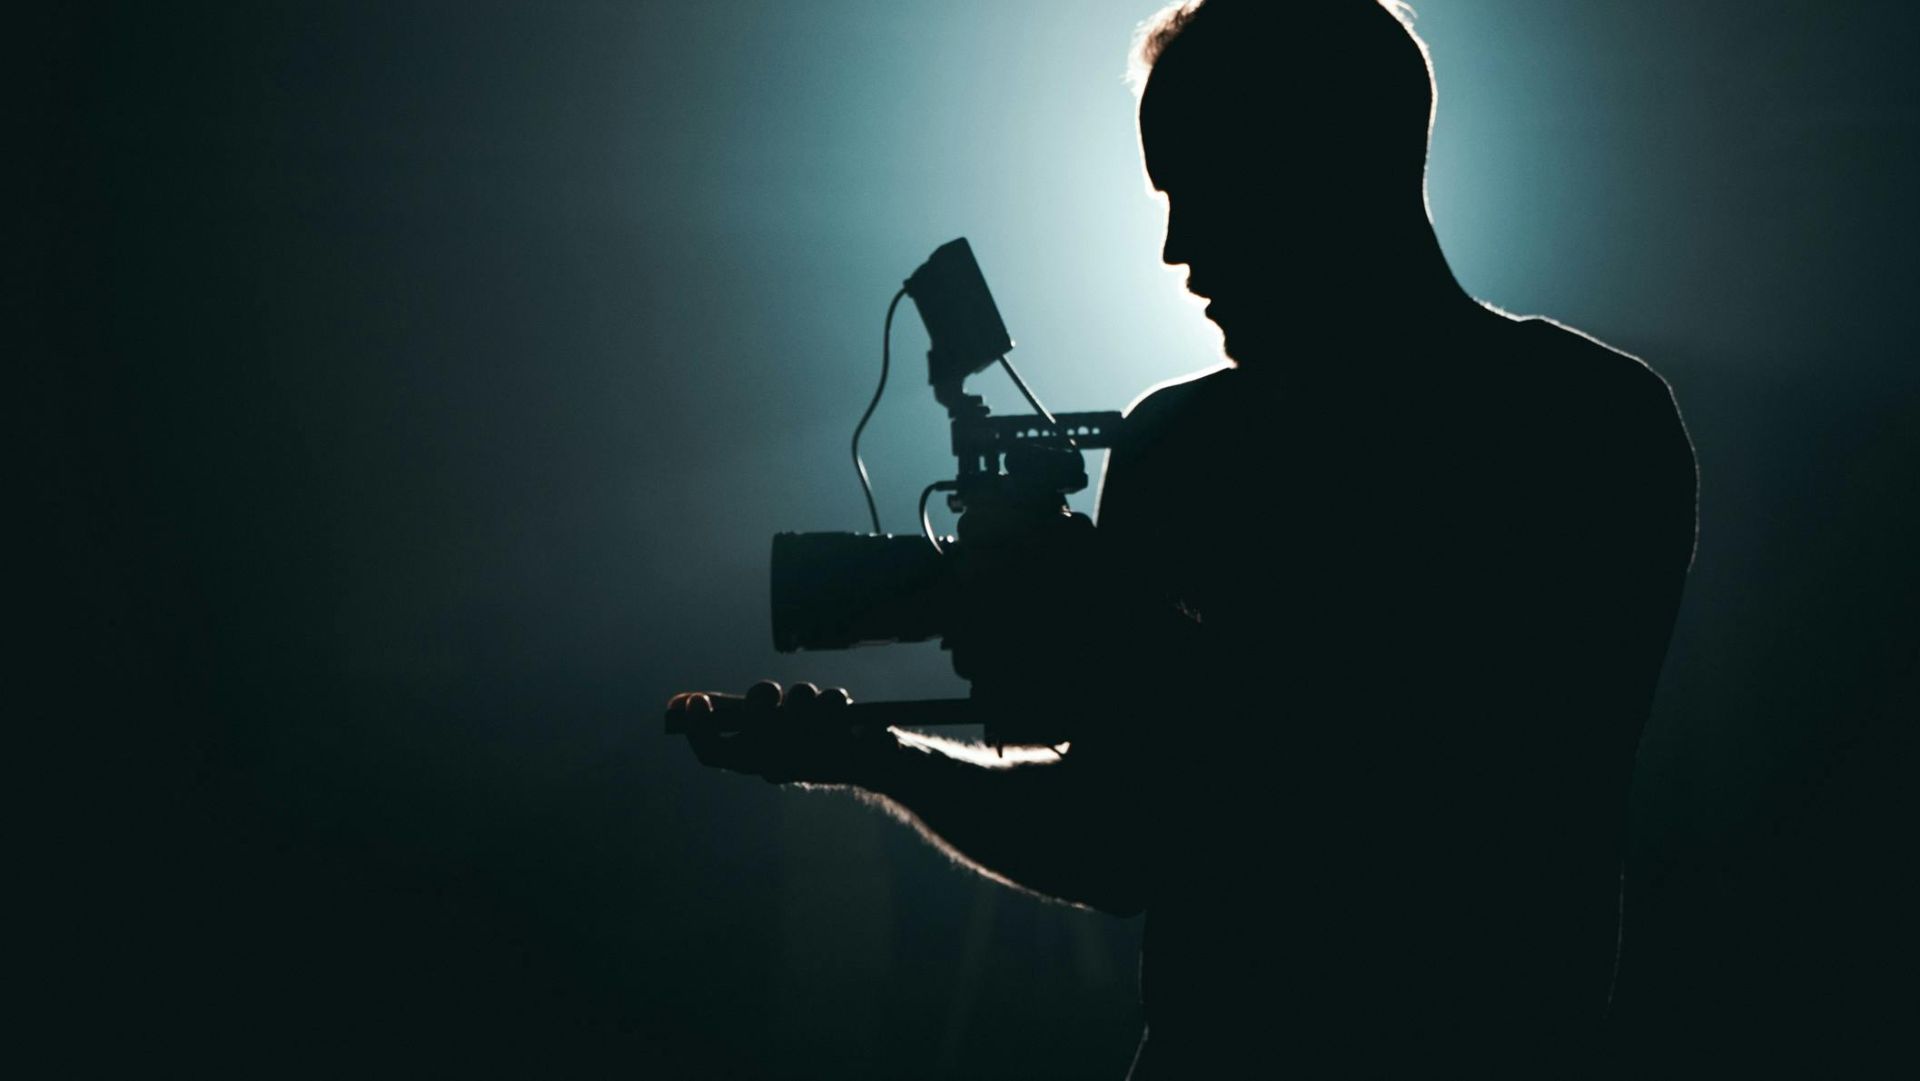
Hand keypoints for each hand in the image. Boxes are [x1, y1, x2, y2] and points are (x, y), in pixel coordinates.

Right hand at [667, 680, 896, 785]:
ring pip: (796, 710)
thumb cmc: (808, 738)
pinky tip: (841, 711)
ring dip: (804, 698)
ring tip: (817, 704)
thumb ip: (727, 712)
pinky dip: (834, 702)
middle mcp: (778, 765)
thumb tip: (677, 702)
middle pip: (753, 734)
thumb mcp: (765, 726)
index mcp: (756, 760)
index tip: (695, 702)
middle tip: (771, 696)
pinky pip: (832, 706)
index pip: (713, 754)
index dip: (698, 730)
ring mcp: (812, 758)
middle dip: (759, 704)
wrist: (868, 758)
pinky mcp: (846, 747)